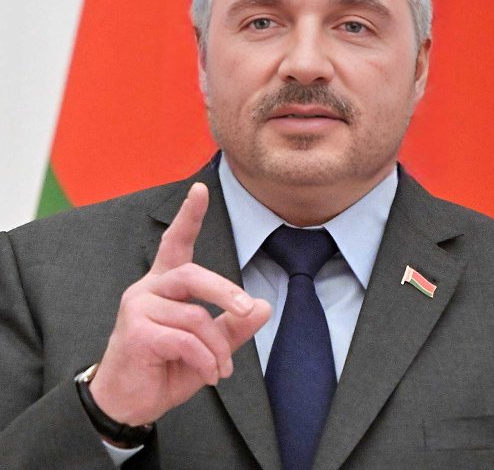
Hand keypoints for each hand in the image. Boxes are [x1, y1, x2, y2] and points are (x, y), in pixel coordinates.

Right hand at [89, 182, 270, 425]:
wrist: (128, 403)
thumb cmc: (166, 367)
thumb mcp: (207, 346)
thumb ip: (232, 326)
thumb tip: (264, 306)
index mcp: (164, 285)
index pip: (176, 242)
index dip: (189, 216)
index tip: (200, 189)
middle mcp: (148, 289)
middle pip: (193, 273)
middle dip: (224, 292)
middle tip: (246, 308)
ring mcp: (138, 308)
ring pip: (195, 315)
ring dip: (217, 347)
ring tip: (221, 369)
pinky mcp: (136, 332)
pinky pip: (185, 339)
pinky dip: (205, 359)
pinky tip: (207, 375)